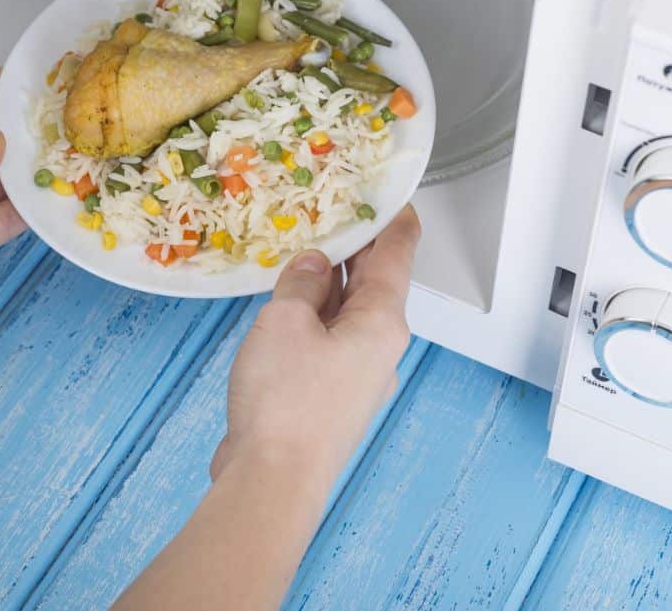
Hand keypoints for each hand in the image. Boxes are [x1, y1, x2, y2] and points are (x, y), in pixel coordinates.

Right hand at [211, 204, 421, 490]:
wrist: (273, 479)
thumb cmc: (286, 403)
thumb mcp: (285, 321)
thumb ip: (300, 283)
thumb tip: (311, 263)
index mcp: (382, 322)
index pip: (398, 253)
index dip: (393, 217)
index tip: (388, 192)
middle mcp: (378, 347)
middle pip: (373, 282)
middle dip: (352, 247)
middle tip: (328, 211)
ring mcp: (355, 373)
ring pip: (347, 312)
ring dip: (326, 282)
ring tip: (299, 252)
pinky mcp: (330, 394)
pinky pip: (327, 339)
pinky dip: (312, 315)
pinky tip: (286, 305)